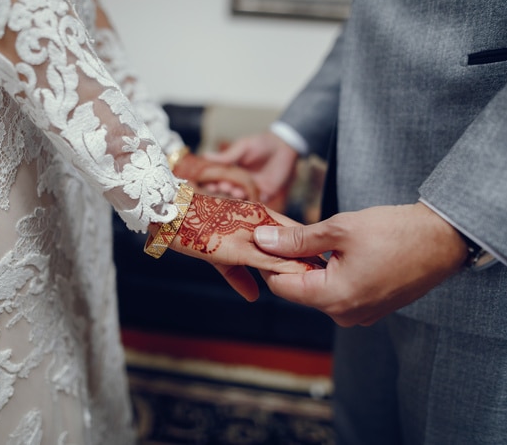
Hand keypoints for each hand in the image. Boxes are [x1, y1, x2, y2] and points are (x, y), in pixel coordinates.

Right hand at [156, 193, 321, 300]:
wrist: (170, 211)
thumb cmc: (193, 225)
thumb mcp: (219, 252)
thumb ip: (238, 274)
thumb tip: (254, 296)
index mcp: (256, 218)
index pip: (291, 233)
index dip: (308, 248)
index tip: (326, 263)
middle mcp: (257, 222)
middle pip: (295, 241)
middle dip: (313, 257)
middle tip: (336, 272)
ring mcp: (248, 234)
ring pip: (286, 252)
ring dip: (305, 266)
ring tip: (326, 279)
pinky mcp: (237, 247)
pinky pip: (266, 260)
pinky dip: (283, 271)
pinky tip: (298, 281)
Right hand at [203, 132, 298, 202]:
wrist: (284, 145)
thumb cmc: (261, 143)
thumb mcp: (242, 147)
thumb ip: (227, 155)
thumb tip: (205, 155)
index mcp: (232, 171)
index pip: (219, 179)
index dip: (213, 182)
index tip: (208, 183)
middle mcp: (240, 182)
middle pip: (228, 190)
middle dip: (224, 189)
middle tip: (222, 186)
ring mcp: (253, 189)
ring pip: (241, 197)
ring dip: (236, 195)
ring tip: (234, 190)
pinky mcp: (266, 193)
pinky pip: (257, 201)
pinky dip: (251, 202)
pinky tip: (247, 199)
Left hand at [253, 202, 468, 325]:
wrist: (444, 239)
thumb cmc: (396, 232)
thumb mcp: (340, 229)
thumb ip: (297, 239)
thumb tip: (263, 240)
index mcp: (334, 298)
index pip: (282, 287)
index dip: (271, 261)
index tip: (270, 238)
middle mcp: (346, 314)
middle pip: (300, 290)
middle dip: (293, 262)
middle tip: (295, 232)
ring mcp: (361, 314)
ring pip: (320, 291)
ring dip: (315, 267)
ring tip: (322, 239)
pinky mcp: (373, 308)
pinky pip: (341, 293)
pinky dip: (334, 274)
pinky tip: (342, 252)